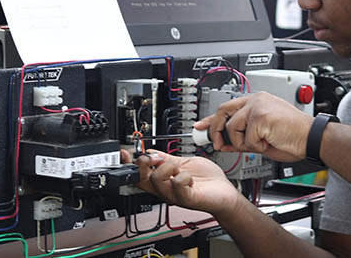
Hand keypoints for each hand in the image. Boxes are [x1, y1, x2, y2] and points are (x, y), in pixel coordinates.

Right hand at [120, 149, 241, 216]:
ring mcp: (175, 195)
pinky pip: (177, 185)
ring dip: (168, 168)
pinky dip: (183, 176)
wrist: (225, 193)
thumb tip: (151, 152)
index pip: (138, 174)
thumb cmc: (207, 181)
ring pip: (157, 180)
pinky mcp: (187, 199)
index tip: (125, 153)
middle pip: (141, 178)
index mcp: (162, 180)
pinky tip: (190, 178)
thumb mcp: (184, 164)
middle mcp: (165, 189)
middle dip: (146, 163)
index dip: (128, 164)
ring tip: (180, 169)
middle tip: (157, 158)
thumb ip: (167, 159)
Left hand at [195, 91, 313, 161]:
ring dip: (244, 143)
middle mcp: (256, 100)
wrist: (312, 139)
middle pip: (223, 111)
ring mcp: (258, 106)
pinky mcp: (261, 116)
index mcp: (257, 101)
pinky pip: (247, 138)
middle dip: (216, 130)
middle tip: (218, 144)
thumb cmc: (293, 137)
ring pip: (233, 128)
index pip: (227, 107)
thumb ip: (241, 136)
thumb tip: (223, 143)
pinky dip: (256, 146)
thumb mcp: (261, 138)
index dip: (211, 119)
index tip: (200, 126)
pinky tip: (269, 142)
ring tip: (262, 143)